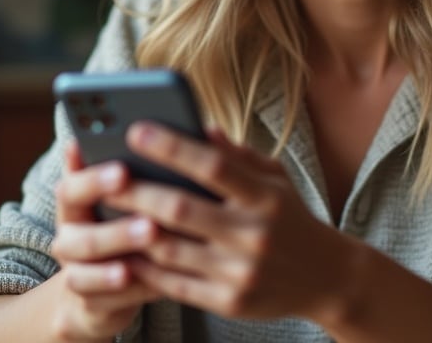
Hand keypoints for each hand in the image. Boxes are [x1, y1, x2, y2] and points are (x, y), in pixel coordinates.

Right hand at [47, 141, 160, 340]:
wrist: (105, 290)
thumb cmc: (128, 228)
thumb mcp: (132, 199)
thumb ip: (142, 170)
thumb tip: (175, 132)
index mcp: (77, 202)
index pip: (72, 186)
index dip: (94, 178)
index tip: (124, 169)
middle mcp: (69, 233)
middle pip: (79, 230)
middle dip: (115, 221)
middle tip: (150, 217)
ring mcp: (75, 269)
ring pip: (87, 263)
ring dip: (120, 250)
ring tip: (151, 242)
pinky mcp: (88, 301)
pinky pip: (102, 297)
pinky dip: (129, 289)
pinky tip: (155, 280)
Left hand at [101, 123, 358, 323]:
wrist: (328, 279)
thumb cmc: (291, 218)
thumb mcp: (275, 179)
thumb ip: (237, 155)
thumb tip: (198, 128)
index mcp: (265, 197)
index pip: (213, 166)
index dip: (172, 146)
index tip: (135, 130)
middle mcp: (254, 234)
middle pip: (181, 208)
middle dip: (136, 190)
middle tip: (103, 175)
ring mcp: (241, 272)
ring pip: (170, 248)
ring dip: (132, 229)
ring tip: (105, 211)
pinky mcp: (229, 302)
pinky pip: (174, 284)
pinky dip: (145, 267)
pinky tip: (124, 250)